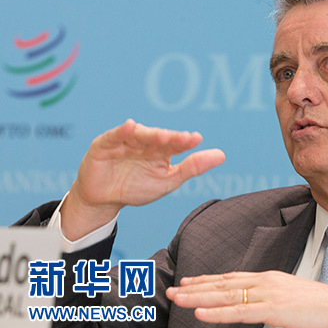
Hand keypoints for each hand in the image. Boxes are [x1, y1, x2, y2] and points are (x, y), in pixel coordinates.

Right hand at [61, 119, 224, 239]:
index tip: (196, 139)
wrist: (105, 201)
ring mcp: (124, 142)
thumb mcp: (168, 181)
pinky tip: (131, 126)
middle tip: (182, 138)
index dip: (185, 141)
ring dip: (150, 134)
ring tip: (163, 136)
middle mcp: (144, 142)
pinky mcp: (104, 145)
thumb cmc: (137, 188)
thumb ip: (192, 168)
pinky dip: (122, 131)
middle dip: (170, 137)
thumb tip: (222, 155)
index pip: (175, 144)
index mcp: (161, 150)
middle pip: (158, 137)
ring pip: (139, 135)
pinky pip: (114, 136)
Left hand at [166, 271, 327, 327]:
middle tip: (173, 290)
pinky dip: (218, 312)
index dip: (208, 280)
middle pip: (224, 283)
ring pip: (227, 294)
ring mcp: (270, 293)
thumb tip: (257, 305)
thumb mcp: (291, 299)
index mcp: (270, 279)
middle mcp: (266, 281)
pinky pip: (241, 311)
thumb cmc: (323, 308)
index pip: (232, 278)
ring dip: (199, 297)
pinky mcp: (276, 309)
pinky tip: (201, 313)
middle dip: (196, 287)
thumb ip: (271, 299)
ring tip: (178, 299)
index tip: (189, 283)